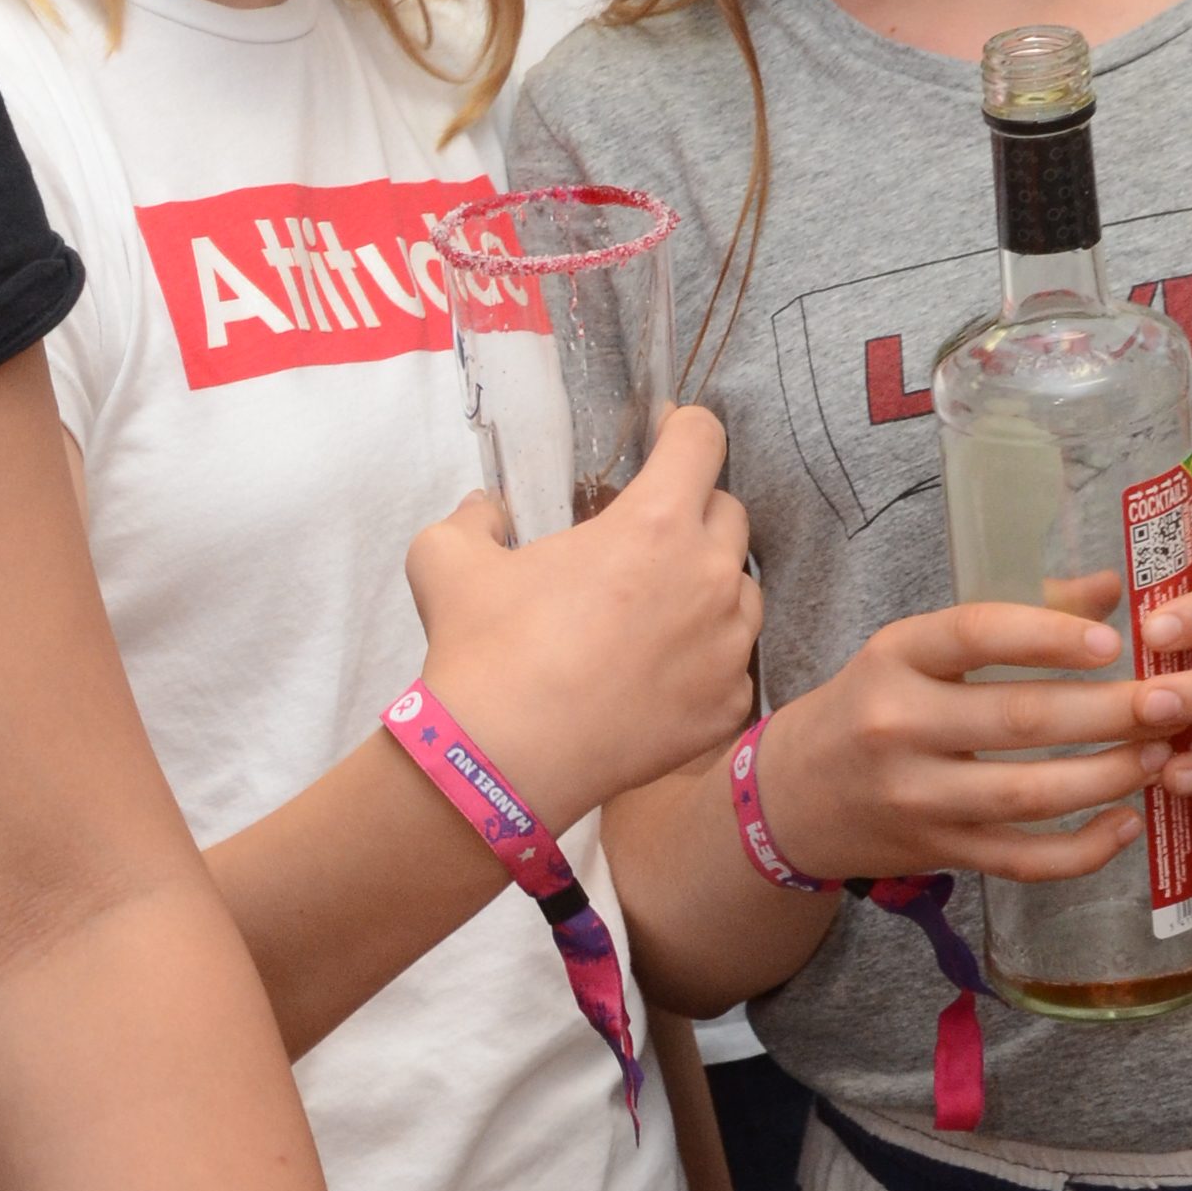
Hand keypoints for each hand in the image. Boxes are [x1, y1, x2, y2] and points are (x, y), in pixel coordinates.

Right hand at [406, 410, 760, 831]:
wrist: (503, 762)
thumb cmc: (482, 651)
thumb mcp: (448, 559)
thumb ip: (475, 517)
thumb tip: (487, 510)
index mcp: (654, 522)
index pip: (703, 440)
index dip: (684, 428)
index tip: (668, 436)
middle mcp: (709, 576)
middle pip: (731, 513)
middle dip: (694, 511)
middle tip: (647, 537)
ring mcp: (727, 646)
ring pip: (743, 591)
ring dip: (709, 587)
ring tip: (656, 612)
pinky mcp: (727, 707)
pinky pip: (733, 667)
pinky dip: (704, 663)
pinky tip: (657, 676)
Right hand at [750, 601, 1158, 890]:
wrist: (792, 796)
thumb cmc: (871, 706)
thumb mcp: (917, 650)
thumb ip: (1016, 615)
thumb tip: (1115, 590)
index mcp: (894, 657)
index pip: (976, 634)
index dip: (1049, 635)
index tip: (1116, 640)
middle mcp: (897, 727)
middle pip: (1019, 719)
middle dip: (1111, 712)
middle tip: (1173, 702)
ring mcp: (916, 798)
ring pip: (1029, 794)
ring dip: (1107, 776)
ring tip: (1159, 755)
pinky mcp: (938, 852)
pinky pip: (1022, 859)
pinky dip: (1083, 849)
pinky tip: (1126, 823)